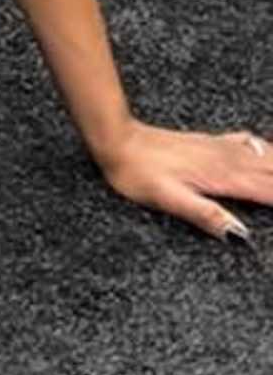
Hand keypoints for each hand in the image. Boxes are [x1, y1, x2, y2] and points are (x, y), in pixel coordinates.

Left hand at [91, 116, 272, 243]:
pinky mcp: (210, 143)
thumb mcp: (168, 200)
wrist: (117, 140)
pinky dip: (268, 149)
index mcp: (223, 178)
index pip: (272, 192)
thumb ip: (206, 215)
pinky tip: (267, 149)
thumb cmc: (138, 174)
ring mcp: (220, 148)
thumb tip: (241, 234)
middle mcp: (228, 160)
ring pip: (267, 156)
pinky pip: (249, 144)